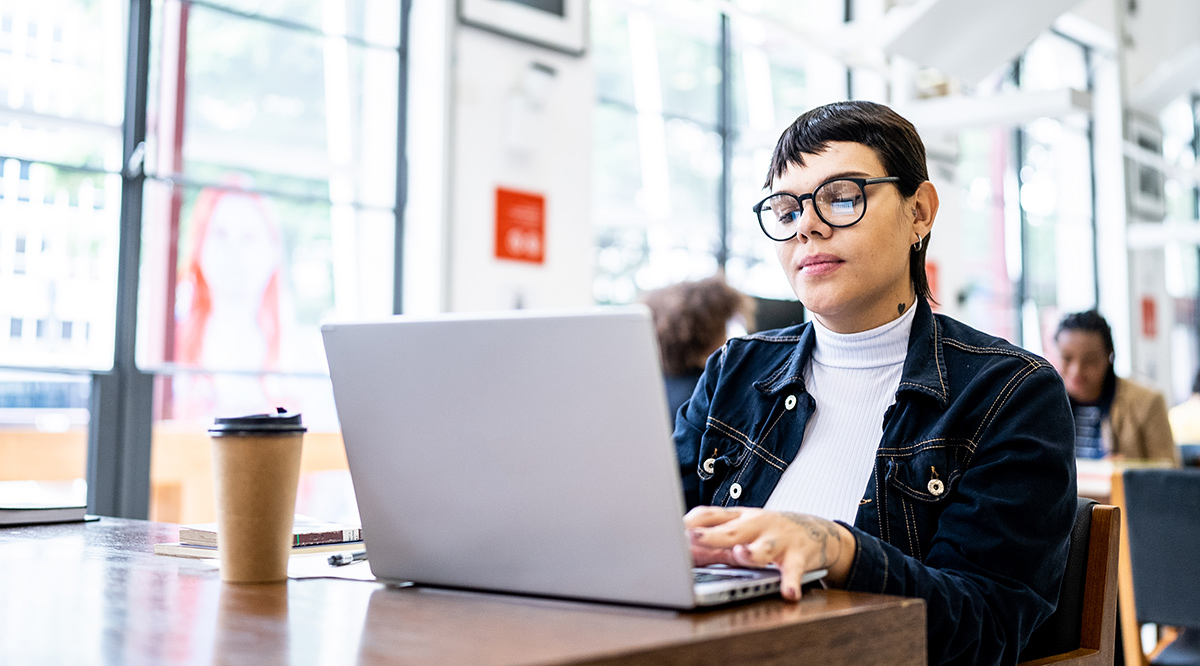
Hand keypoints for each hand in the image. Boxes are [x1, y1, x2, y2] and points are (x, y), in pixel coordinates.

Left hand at [684, 506, 855, 599]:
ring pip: (763, 547)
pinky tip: (789, 593)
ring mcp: (778, 540)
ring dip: (752, 552)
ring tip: (743, 555)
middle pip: (731, 530)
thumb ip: (713, 546)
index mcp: (739, 518)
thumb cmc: (771, 534)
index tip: (672, 529)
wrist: (818, 531)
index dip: (691, 522)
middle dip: (712, 534)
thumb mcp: (742, 535)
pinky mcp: (799, 556)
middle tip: (691, 537)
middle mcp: (757, 525)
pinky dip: (791, 582)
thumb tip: (682, 555)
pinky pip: (794, 571)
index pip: (711, 514)